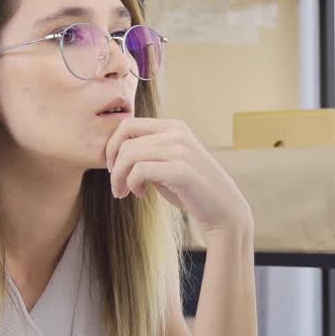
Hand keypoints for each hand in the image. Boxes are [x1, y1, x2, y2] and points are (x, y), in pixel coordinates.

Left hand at [105, 117, 252, 237]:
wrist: (222, 211)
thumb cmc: (190, 190)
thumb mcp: (167, 163)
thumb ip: (148, 152)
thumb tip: (114, 149)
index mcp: (174, 127)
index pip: (128, 124)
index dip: (112, 146)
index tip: (112, 167)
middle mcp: (177, 133)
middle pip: (125, 142)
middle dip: (113, 167)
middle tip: (117, 187)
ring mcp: (180, 150)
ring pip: (129, 155)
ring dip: (119, 178)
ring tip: (124, 193)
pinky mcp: (180, 170)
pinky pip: (139, 171)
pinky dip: (131, 184)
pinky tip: (140, 194)